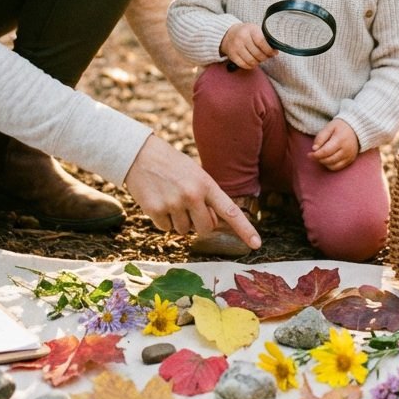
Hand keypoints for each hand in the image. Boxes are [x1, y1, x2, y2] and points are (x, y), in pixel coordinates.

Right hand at [124, 133, 261, 247]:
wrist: (140, 155)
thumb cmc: (172, 166)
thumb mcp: (195, 175)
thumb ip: (206, 198)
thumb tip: (211, 226)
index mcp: (206, 184)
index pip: (230, 211)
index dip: (245, 229)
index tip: (257, 244)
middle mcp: (192, 195)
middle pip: (206, 229)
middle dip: (199, 223)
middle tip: (188, 205)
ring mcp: (173, 204)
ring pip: (184, 231)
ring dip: (179, 220)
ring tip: (170, 197)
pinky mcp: (156, 210)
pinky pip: (166, 229)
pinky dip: (163, 220)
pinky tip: (158, 201)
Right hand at [220, 22, 277, 70]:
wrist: (228, 33)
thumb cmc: (246, 32)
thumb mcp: (255, 29)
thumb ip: (264, 38)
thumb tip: (275, 49)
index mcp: (250, 30)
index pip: (261, 42)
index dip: (269, 50)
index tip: (274, 53)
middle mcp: (242, 38)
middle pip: (257, 54)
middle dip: (265, 57)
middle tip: (267, 56)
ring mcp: (236, 47)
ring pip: (251, 61)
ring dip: (258, 62)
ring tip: (260, 59)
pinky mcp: (232, 55)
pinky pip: (244, 65)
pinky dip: (250, 66)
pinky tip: (253, 62)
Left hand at [310, 118, 359, 171]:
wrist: (356, 129)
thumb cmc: (340, 127)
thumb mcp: (329, 127)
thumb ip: (321, 137)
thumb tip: (314, 149)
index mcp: (340, 140)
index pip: (326, 152)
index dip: (316, 155)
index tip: (309, 154)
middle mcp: (346, 150)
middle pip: (329, 160)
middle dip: (318, 159)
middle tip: (312, 155)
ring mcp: (349, 156)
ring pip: (332, 165)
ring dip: (323, 162)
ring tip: (320, 155)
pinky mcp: (350, 160)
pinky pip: (338, 167)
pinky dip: (330, 165)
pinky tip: (327, 159)